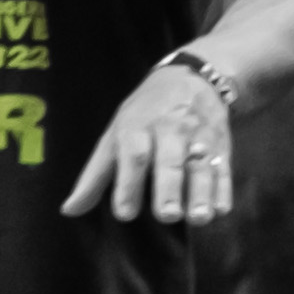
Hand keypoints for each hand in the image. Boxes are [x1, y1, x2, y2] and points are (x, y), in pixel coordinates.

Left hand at [64, 56, 236, 222]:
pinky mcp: (221, 141)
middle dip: (170, 188)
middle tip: (167, 216)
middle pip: (171, 160)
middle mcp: (171, 129)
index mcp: (139, 127)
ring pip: (201, 165)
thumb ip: (95, 174)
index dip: (129, 184)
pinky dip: (223, 189)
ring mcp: (199, 134)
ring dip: (201, 192)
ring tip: (199, 218)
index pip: (134, 155)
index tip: (125, 214)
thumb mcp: (115, 133)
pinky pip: (223, 166)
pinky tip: (221, 210)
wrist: (192, 75)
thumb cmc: (144, 113)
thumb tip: (70, 210)